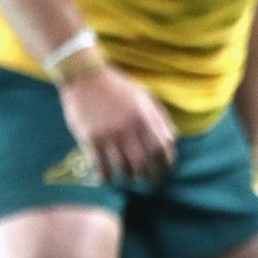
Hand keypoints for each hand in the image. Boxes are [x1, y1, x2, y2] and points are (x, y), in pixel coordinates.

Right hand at [58, 64, 176, 183]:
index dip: (166, 162)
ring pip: (124, 167)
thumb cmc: (118, 87)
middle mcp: (128, 128)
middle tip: (152, 181)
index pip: (162, 148)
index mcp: (144, 118)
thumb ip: (160, 118)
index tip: (167, 170)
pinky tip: (108, 180)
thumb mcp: (144, 97)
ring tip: (132, 178)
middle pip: (145, 162)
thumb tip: (173, 139)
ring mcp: (108, 135)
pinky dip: (106, 177)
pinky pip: (100, 166)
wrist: (85, 76)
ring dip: (130, 177)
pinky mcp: (90, 139)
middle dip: (151, 175)